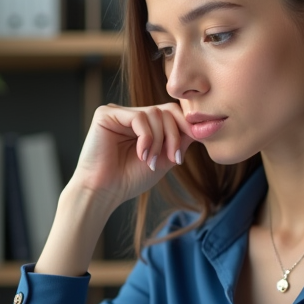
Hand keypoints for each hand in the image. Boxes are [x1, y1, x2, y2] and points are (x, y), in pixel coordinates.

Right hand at [70, 103, 194, 208]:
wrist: (104, 192)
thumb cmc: (129, 179)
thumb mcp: (163, 159)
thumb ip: (179, 141)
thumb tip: (199, 127)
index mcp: (144, 124)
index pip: (172, 113)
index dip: (184, 129)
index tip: (183, 155)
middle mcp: (131, 115)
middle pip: (167, 110)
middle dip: (174, 136)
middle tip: (172, 159)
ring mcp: (118, 112)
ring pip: (154, 114)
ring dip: (159, 141)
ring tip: (150, 161)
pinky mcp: (106, 114)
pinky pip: (138, 117)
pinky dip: (146, 137)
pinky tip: (141, 154)